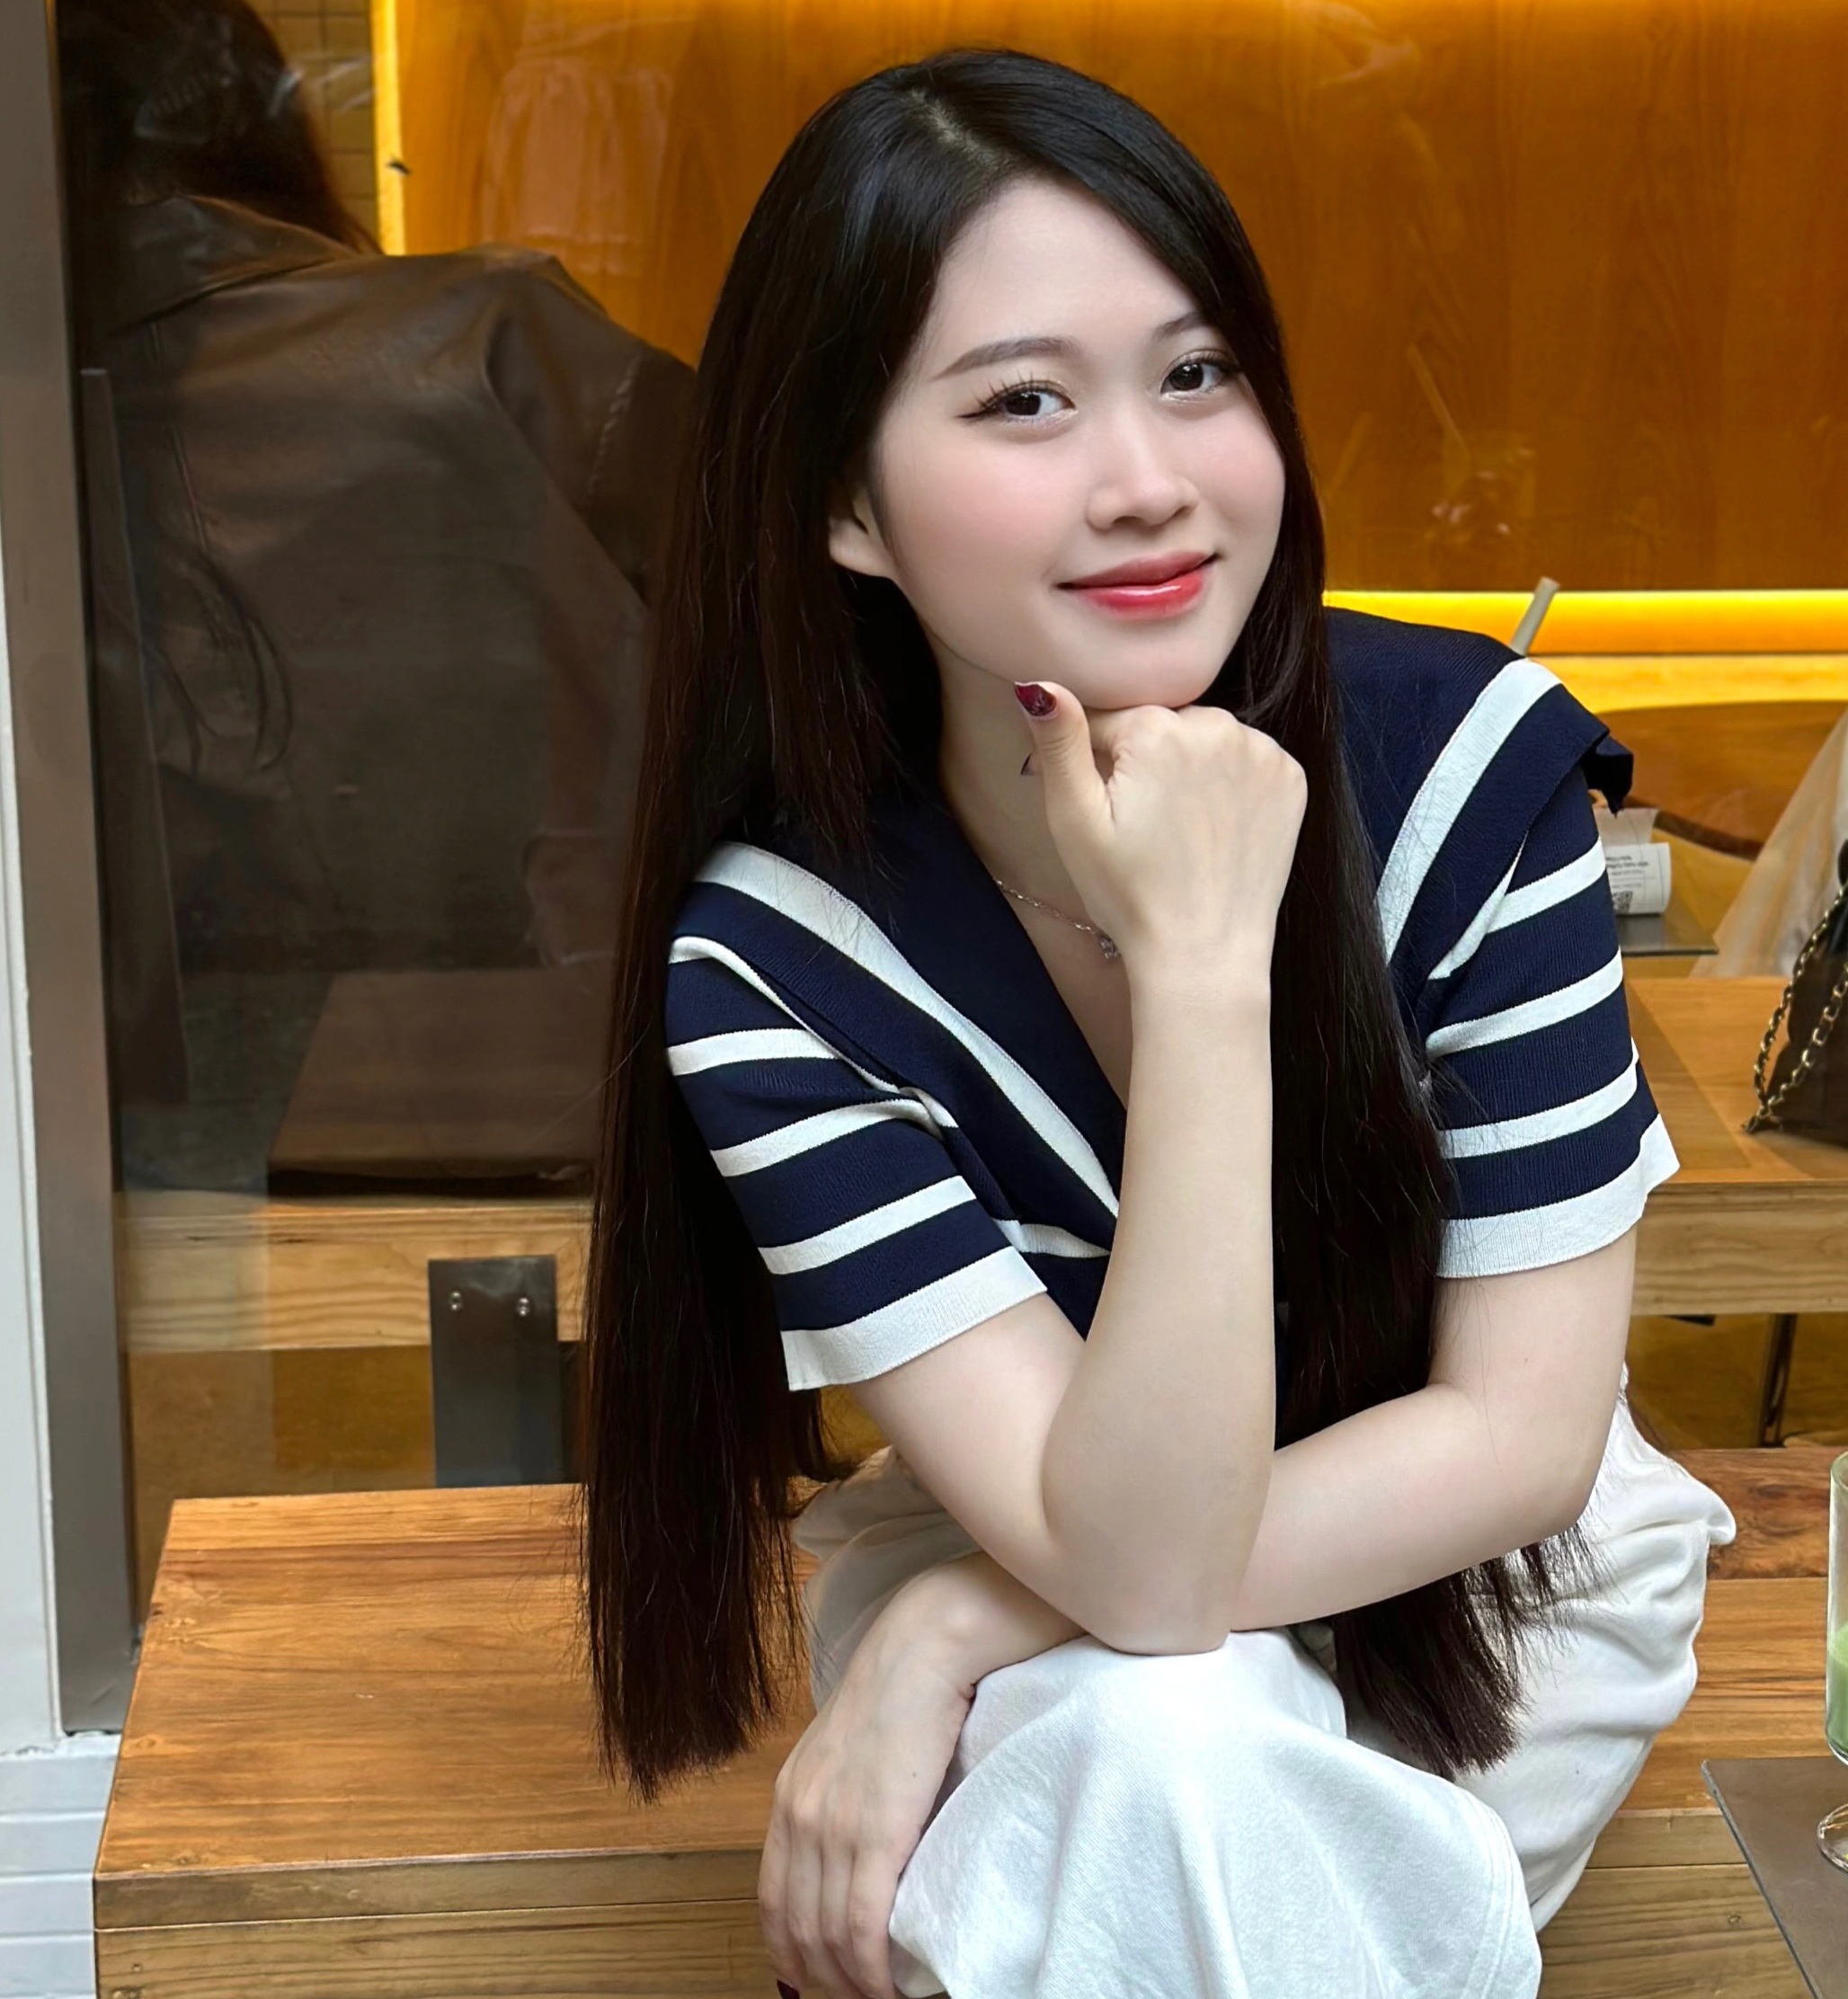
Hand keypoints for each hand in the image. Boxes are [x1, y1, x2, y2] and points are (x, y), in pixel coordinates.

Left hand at [759, 1598, 973, 1998]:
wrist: (926, 1647)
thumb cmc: (901, 1688)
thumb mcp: (848, 1746)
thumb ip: (839, 1794)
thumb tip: (856, 1842)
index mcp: (790, 1795)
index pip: (772, 1898)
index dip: (788, 1951)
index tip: (812, 1979)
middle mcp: (800, 1815)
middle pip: (795, 1928)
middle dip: (821, 1978)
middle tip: (854, 1998)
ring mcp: (833, 1826)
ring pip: (827, 1936)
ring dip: (851, 1983)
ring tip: (877, 1998)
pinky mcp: (875, 1832)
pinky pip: (862, 1926)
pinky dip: (872, 1970)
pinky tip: (888, 1987)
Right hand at [1013, 680, 1305, 978]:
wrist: (1203, 953)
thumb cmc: (1130, 894)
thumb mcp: (1075, 821)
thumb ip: (1059, 743)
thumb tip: (1038, 685)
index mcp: (1157, 730)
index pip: (1108, 723)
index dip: (1094, 765)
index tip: (1104, 812)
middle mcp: (1217, 726)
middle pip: (1162, 727)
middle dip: (1146, 763)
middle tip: (1143, 827)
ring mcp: (1261, 751)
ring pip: (1206, 739)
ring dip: (1190, 768)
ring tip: (1180, 830)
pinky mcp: (1290, 778)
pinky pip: (1247, 760)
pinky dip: (1231, 782)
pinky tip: (1216, 826)